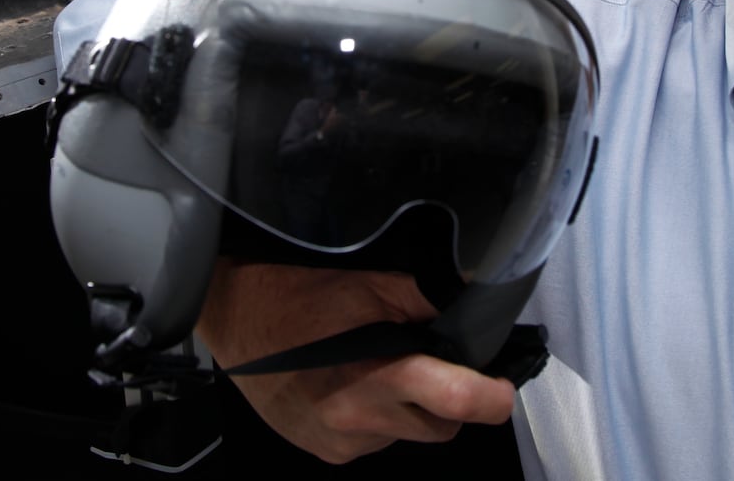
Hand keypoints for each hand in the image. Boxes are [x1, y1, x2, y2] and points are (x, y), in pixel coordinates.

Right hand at [196, 259, 517, 463]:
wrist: (234, 317)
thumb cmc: (295, 293)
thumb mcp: (365, 282)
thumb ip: (422, 297)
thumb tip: (473, 299)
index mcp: (377, 374)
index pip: (456, 401)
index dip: (490, 397)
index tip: (500, 387)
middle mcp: (360, 419)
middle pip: (440, 427)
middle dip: (447, 400)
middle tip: (428, 363)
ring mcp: (342, 442)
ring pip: (407, 436)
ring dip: (407, 409)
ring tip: (377, 368)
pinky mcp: (325, 452)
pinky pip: (374, 442)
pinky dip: (376, 418)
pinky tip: (351, 385)